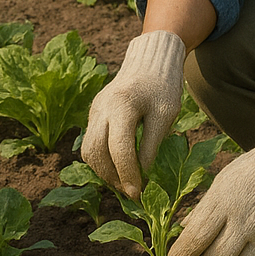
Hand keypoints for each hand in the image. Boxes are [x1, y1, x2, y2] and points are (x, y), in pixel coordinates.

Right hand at [82, 30, 184, 197]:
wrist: (148, 62)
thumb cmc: (162, 87)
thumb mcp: (166, 115)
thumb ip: (152, 144)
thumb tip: (141, 172)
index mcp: (122, 106)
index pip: (119, 148)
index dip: (127, 174)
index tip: (137, 193)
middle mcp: (102, 108)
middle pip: (96, 151)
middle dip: (112, 176)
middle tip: (131, 190)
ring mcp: (95, 110)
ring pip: (88, 149)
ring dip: (103, 171)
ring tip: (125, 181)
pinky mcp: (94, 113)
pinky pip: (91, 141)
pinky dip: (101, 159)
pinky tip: (118, 166)